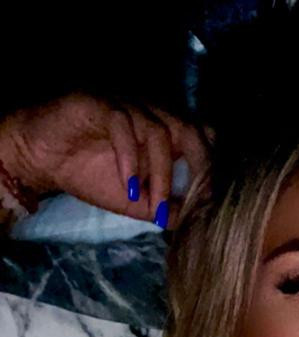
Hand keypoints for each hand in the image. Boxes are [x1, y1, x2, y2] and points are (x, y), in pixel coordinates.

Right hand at [0, 91, 209, 229]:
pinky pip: (122, 124)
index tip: (210, 203)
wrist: (42, 158)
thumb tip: (193, 223)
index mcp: (163, 131)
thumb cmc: (89, 173)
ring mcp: (126, 105)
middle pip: (188, 130)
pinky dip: (129, 158)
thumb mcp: (133, 200)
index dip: (210, 167)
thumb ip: (162, 207)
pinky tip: (128, 186)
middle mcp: (150, 112)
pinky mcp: (99, 103)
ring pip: (158, 130)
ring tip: (153, 206)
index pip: (201, 138)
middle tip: (196, 201)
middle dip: (197, 167)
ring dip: (160, 172)